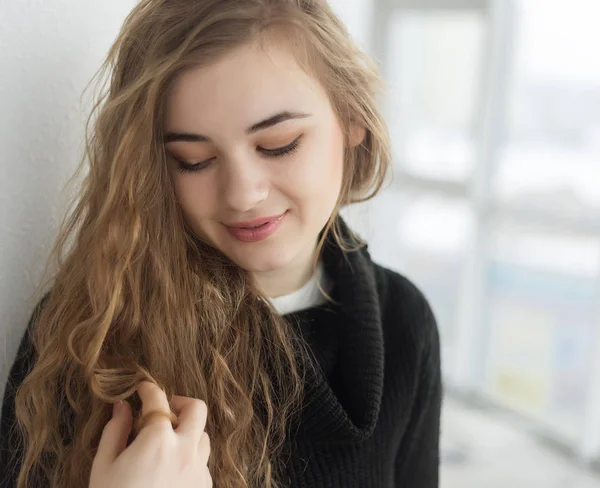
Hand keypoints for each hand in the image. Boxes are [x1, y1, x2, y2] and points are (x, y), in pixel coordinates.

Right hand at [90, 381, 211, 487]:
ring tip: (167, 442)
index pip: (157, 400)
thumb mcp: (104, 466)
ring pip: (203, 436)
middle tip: (165, 410)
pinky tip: (172, 469)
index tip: (143, 388)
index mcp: (158, 440)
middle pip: (197, 409)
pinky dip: (190, 457)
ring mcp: (199, 469)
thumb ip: (115, 431)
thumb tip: (122, 406)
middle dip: (181, 403)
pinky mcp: (204, 487)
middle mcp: (185, 449)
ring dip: (188, 432)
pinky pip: (203, 461)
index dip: (149, 389)